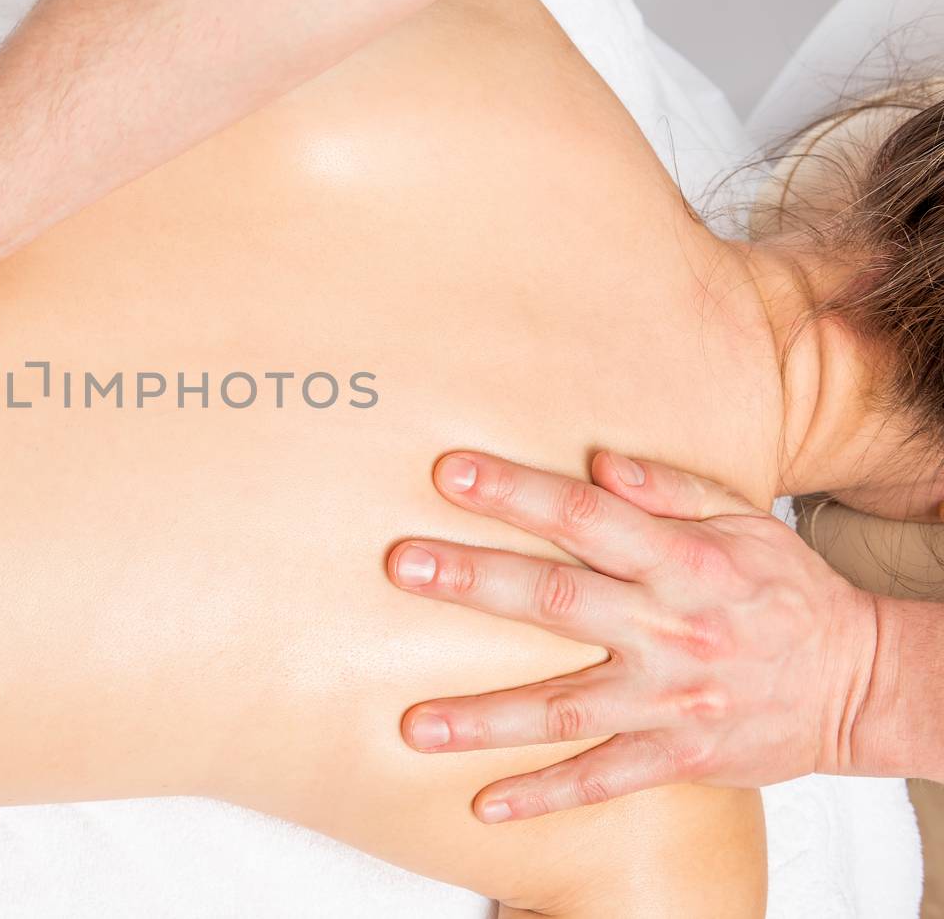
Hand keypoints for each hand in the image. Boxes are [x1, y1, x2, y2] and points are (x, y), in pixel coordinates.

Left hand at [387, 450, 880, 821]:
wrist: (858, 683)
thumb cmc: (785, 590)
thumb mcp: (743, 518)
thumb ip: (668, 487)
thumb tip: (597, 460)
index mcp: (682, 561)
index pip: (586, 515)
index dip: (519, 492)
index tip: (452, 472)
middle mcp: (668, 629)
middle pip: (557, 600)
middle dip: (475, 582)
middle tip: (404, 567)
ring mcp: (668, 699)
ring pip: (563, 707)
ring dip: (485, 717)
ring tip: (414, 723)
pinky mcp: (675, 754)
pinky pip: (600, 780)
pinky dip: (544, 795)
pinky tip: (484, 802)